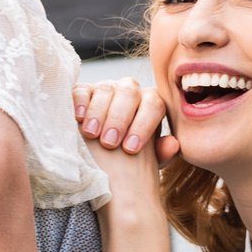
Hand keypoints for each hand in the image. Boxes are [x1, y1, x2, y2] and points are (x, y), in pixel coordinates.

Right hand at [73, 79, 173, 212]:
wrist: (104, 163)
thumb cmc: (128, 161)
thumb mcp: (146, 161)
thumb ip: (161, 153)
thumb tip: (172, 144)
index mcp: (150, 103)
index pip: (154, 105)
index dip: (144, 125)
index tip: (131, 149)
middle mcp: (130, 91)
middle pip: (130, 92)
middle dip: (119, 118)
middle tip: (110, 143)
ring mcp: (107, 89)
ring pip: (106, 88)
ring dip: (99, 112)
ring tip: (91, 134)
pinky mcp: (83, 91)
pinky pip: (83, 89)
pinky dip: (81, 102)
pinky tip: (78, 118)